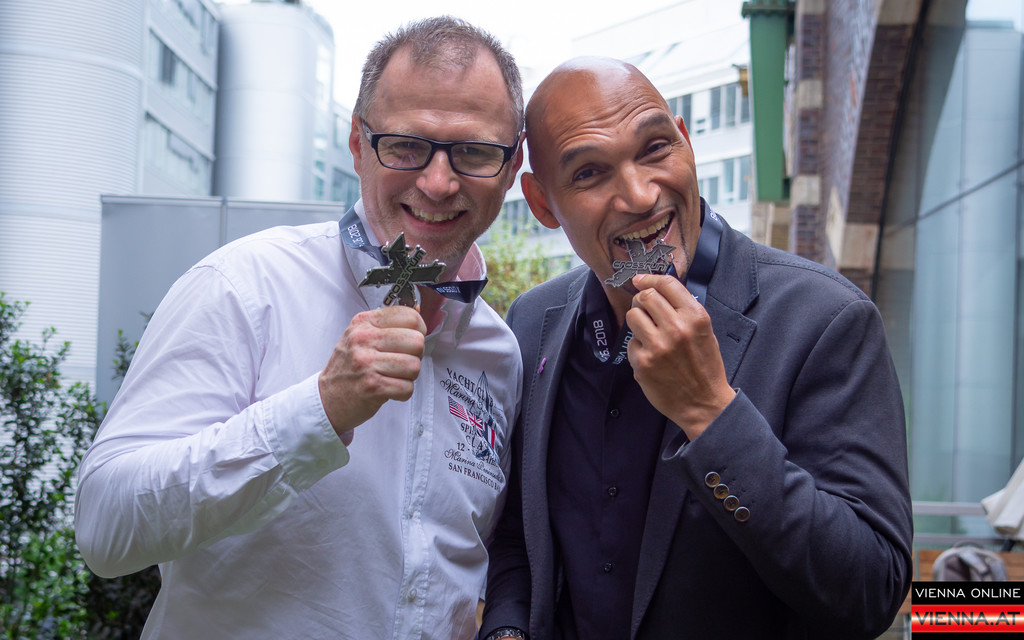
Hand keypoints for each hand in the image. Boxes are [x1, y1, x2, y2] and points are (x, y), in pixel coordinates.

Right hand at [318, 305, 426, 442]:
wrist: (328, 397)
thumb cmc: (349, 367)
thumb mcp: (361, 336)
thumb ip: (389, 324)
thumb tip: (417, 309)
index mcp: (364, 322)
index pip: (409, 316)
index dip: (419, 330)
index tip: (411, 340)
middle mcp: (363, 339)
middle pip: (416, 341)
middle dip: (416, 355)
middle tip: (402, 361)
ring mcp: (366, 363)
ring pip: (414, 366)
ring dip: (409, 376)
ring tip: (394, 376)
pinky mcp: (371, 386)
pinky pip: (407, 388)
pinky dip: (403, 392)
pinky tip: (390, 389)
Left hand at [626, 273, 734, 439]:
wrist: (704, 404)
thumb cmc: (705, 367)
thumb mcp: (704, 332)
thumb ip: (684, 311)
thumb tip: (658, 290)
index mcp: (696, 317)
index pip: (667, 284)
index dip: (650, 278)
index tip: (640, 280)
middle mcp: (677, 328)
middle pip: (646, 297)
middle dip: (642, 300)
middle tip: (644, 309)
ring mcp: (658, 346)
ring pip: (633, 316)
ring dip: (637, 321)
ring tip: (647, 333)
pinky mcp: (643, 363)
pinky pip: (631, 343)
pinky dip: (638, 348)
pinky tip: (651, 358)